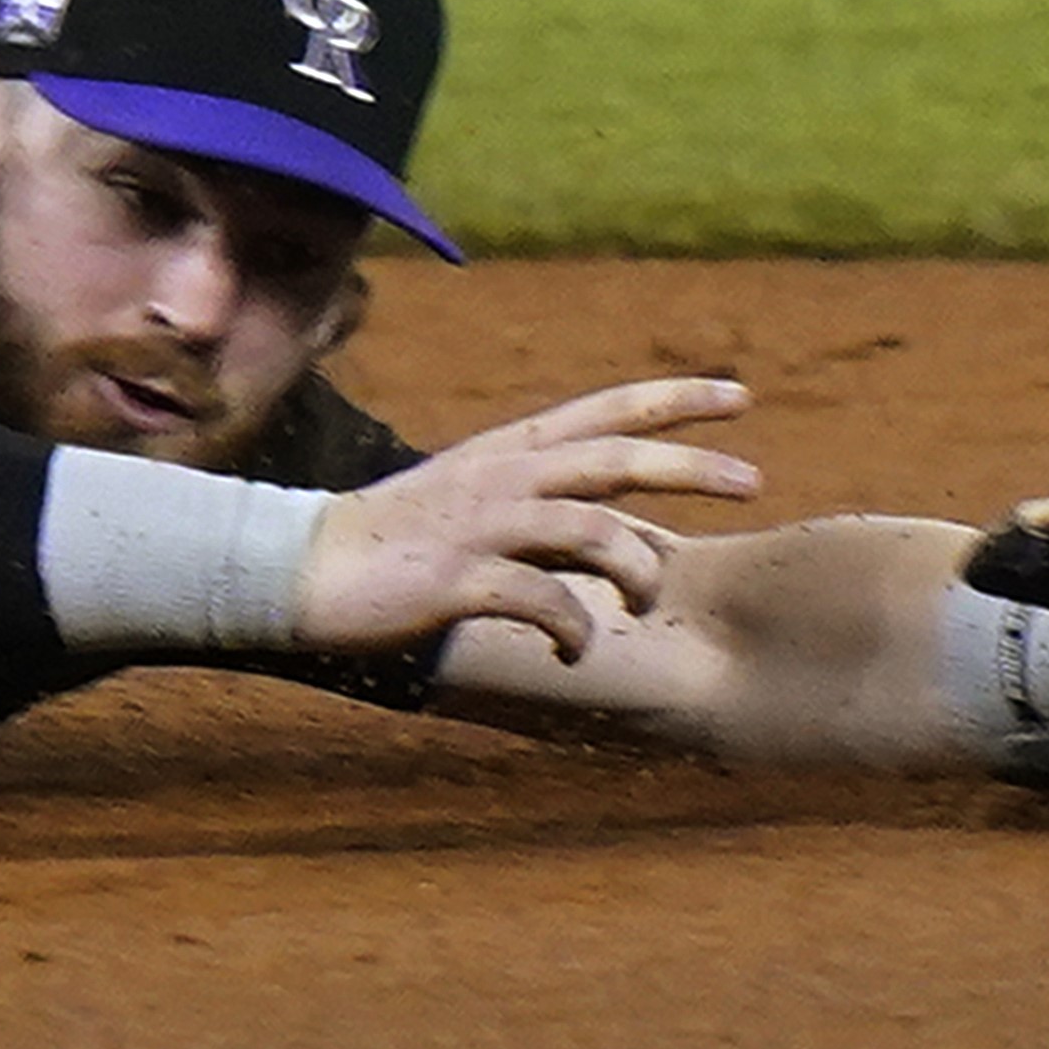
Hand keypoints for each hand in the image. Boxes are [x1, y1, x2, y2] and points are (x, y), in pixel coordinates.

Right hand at [300, 377, 761, 657]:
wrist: (295, 569)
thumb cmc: (393, 545)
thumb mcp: (471, 506)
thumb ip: (540, 508)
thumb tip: (620, 535)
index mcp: (507, 454)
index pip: (605, 411)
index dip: (674, 400)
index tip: (739, 395)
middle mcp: (501, 477)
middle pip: (615, 457)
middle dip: (690, 466)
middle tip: (754, 479)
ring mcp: (479, 525)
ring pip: (590, 528)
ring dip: (635, 568)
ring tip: (645, 600)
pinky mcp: (456, 578)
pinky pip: (541, 599)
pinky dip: (573, 628)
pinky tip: (573, 653)